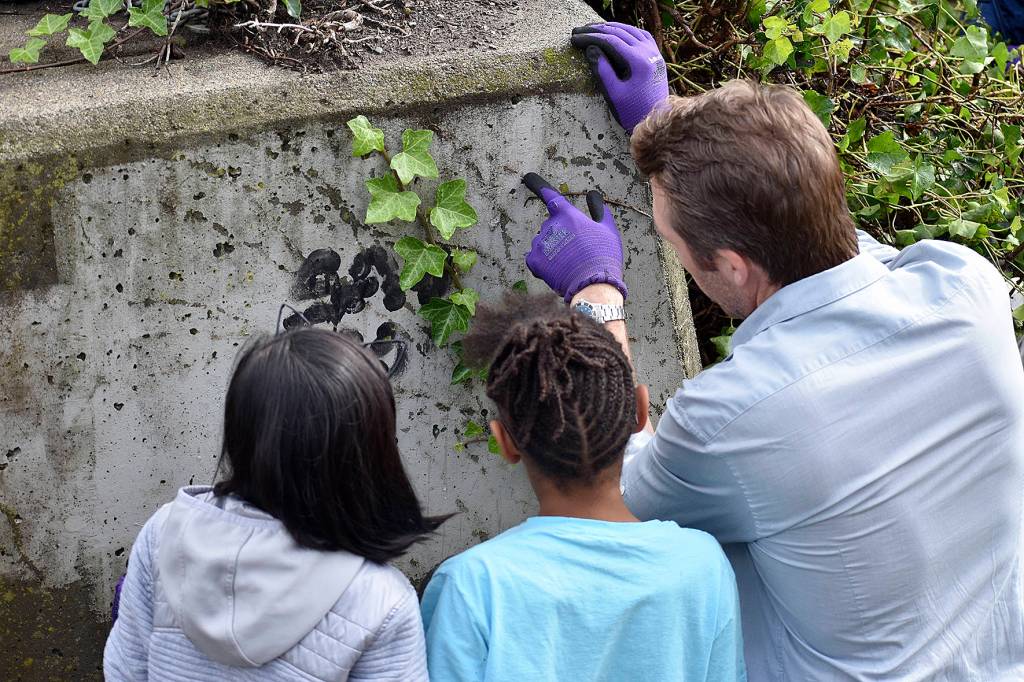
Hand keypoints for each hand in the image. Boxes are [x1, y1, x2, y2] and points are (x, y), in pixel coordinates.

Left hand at [522, 173, 626, 301]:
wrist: (594, 285)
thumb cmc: (604, 256)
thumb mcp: (608, 229)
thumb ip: (599, 209)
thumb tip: (593, 195)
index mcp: (568, 215)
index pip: (550, 196)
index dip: (538, 185)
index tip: (528, 178)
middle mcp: (551, 226)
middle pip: (551, 225)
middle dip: (560, 234)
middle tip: (577, 250)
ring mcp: (541, 243)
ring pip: (543, 242)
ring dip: (552, 249)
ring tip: (569, 263)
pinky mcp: (534, 261)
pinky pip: (535, 258)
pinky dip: (543, 263)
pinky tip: (556, 270)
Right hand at [570, 22, 668, 132]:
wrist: (656, 121)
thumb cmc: (633, 111)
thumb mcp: (614, 94)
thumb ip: (602, 70)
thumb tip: (591, 49)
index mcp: (639, 62)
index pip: (611, 40)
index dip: (591, 37)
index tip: (575, 38)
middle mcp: (649, 53)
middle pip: (620, 32)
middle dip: (598, 30)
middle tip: (579, 30)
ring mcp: (655, 54)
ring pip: (632, 31)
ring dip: (613, 27)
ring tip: (594, 29)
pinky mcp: (656, 57)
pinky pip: (642, 36)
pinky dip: (628, 31)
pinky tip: (618, 33)